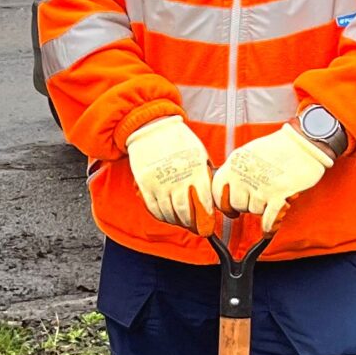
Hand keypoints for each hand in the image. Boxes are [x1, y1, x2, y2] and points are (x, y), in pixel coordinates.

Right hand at [123, 115, 214, 230]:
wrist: (151, 128)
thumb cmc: (178, 140)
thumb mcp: (199, 154)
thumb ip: (204, 176)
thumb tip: (210, 196)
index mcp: (194, 171)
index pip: (202, 203)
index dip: (206, 218)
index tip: (208, 226)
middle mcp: (176, 179)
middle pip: (184, 212)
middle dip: (191, 223)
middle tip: (196, 227)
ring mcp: (159, 183)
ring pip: (168, 213)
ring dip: (176, 221)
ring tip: (182, 221)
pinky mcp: (145, 185)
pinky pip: (153, 208)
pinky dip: (161, 216)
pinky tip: (167, 215)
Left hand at [213, 124, 333, 227]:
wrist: (305, 143)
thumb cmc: (281, 146)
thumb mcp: (249, 152)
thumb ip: (238, 170)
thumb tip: (228, 189)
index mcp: (234, 162)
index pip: (216, 190)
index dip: (222, 202)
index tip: (229, 208)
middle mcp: (243, 175)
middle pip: (236, 204)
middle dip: (246, 205)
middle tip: (256, 199)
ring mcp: (260, 185)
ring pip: (254, 210)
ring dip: (263, 208)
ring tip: (272, 195)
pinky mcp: (277, 194)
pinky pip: (267, 218)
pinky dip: (268, 226)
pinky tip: (268, 229)